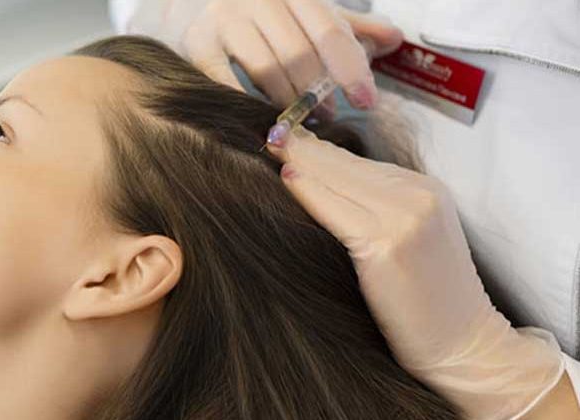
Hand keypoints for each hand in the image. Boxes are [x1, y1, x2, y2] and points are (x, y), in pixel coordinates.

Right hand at [126, 0, 402, 110]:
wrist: (200, 1)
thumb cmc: (264, 14)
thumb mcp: (308, 14)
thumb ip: (349, 28)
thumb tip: (394, 39)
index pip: (329, 29)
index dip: (350, 68)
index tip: (366, 101)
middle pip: (297, 52)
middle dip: (318, 91)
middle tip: (329, 115)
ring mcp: (223, 19)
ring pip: (266, 69)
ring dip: (288, 102)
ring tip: (300, 120)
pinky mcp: (196, 43)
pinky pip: (226, 82)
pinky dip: (249, 104)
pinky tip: (263, 119)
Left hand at [265, 126, 565, 418]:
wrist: (464, 344)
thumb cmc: (428, 299)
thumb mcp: (413, 236)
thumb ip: (381, 206)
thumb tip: (322, 182)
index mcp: (426, 189)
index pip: (361, 160)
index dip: (321, 147)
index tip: (288, 134)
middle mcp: (419, 195)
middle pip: (347, 163)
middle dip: (305, 146)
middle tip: (271, 131)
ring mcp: (405, 218)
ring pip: (340, 179)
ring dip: (301, 160)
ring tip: (271, 143)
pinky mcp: (387, 245)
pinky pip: (337, 210)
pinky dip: (310, 192)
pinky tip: (288, 177)